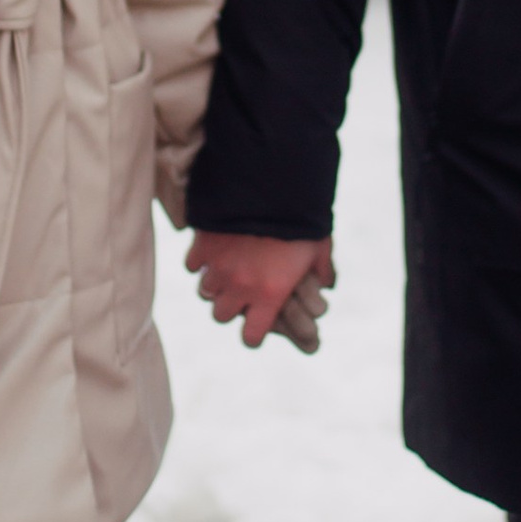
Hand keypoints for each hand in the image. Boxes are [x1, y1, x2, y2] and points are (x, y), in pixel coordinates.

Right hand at [185, 230, 333, 350]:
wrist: (272, 185)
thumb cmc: (302, 219)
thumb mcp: (320, 247)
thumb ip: (323, 270)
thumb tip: (328, 285)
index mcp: (270, 294)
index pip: (251, 336)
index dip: (253, 334)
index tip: (256, 325)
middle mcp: (240, 287)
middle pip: (221, 316)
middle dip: (230, 307)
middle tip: (239, 294)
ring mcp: (218, 267)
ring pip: (205, 291)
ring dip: (215, 284)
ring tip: (225, 271)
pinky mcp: (203, 246)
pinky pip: (191, 265)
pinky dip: (199, 261)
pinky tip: (212, 251)